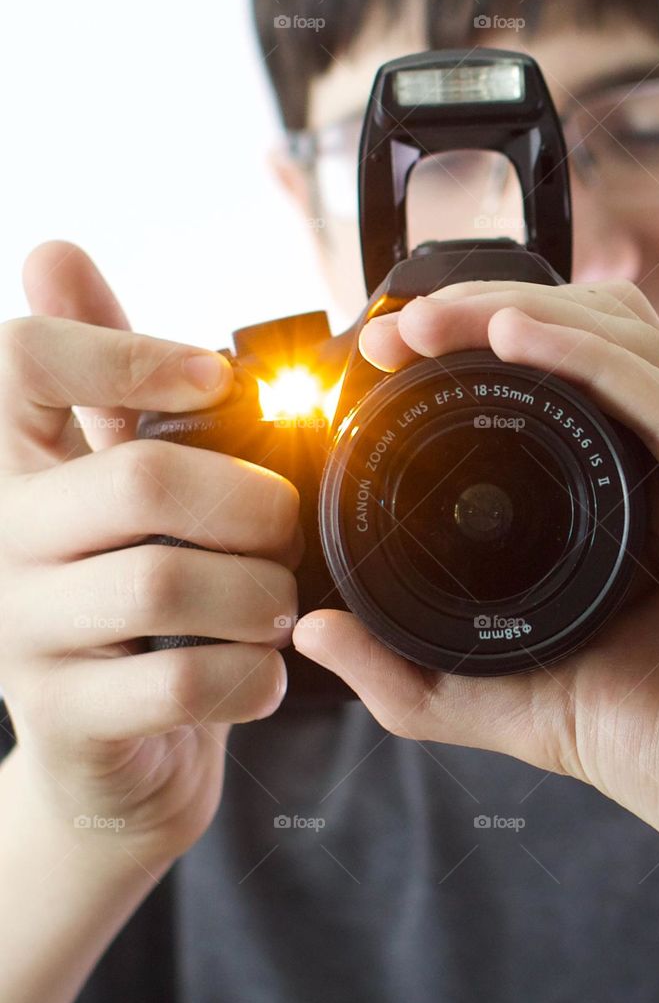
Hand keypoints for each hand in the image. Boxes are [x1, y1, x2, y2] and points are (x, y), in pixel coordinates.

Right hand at [0, 242, 300, 863]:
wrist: (110, 752)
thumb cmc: (131, 599)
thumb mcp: (111, 485)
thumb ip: (103, 386)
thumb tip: (52, 250)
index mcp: (16, 464)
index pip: (25, 360)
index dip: (127, 350)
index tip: (216, 378)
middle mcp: (2, 537)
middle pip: (143, 479)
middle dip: (251, 503)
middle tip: (286, 528)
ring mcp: (22, 632)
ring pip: (167, 585)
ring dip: (258, 593)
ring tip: (276, 604)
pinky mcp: (64, 718)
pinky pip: (182, 683)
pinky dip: (250, 675)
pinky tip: (261, 672)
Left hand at [294, 278, 658, 920]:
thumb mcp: (535, 710)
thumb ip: (426, 681)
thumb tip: (321, 631)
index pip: (572, 381)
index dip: (479, 348)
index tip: (383, 356)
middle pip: (600, 339)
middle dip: (489, 312)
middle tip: (390, 329)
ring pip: (634, 349)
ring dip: (527, 315)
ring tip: (431, 319)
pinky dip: (593, 363)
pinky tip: (519, 339)